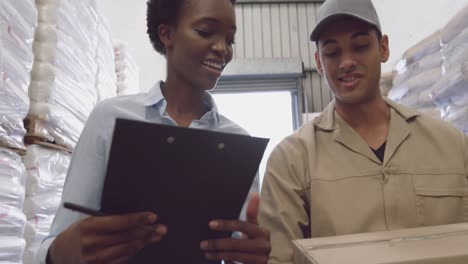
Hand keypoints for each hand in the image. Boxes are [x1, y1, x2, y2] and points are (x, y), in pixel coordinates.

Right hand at [48, 212, 167, 263]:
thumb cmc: (79, 232)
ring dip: (143, 242)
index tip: (153, 216)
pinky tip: (140, 246)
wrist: (60, 253)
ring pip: (127, 249)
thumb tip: (138, 221)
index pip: (120, 222)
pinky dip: (133, 251)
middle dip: (147, 232)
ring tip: (155, 236)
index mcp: (90, 226)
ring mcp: (94, 258)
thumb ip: (111, 221)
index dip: (139, 219)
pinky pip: (122, 259)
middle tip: (161, 228)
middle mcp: (92, 243)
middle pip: (127, 237)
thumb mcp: (90, 221)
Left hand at [200, 193, 270, 263]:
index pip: (241, 225)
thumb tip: (255, 194)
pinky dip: (228, 263)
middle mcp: (264, 246)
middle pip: (236, 244)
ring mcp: (261, 259)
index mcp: (262, 232)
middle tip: (203, 244)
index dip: (225, 225)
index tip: (210, 224)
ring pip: (235, 256)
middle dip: (217, 244)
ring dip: (219, 255)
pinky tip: (221, 261)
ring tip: (207, 253)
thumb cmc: (257, 241)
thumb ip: (252, 213)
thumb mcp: (256, 227)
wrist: (269, 261)